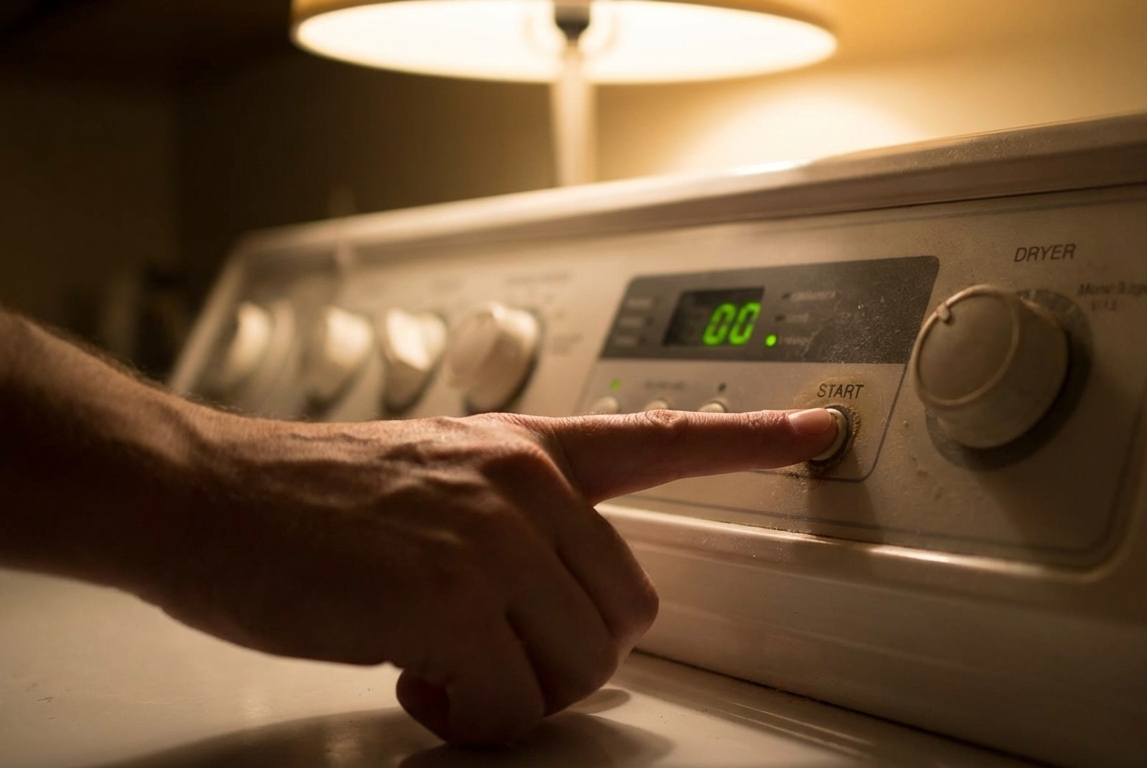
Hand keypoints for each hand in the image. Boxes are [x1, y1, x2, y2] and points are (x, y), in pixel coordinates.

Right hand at [151, 408, 837, 744]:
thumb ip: (511, 516)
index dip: (753, 438)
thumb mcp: (433, 472)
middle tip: (497, 653)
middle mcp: (527, 484)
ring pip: (580, 665)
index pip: (662, 436)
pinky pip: (511, 706)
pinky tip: (419, 683)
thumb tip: (556, 594)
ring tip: (445, 664)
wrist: (205, 494)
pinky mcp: (450, 600)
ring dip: (519, 691)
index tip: (818, 429)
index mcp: (528, 448)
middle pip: (629, 611)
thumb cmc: (305, 496)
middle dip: (571, 655)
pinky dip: (472, 720)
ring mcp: (493, 540)